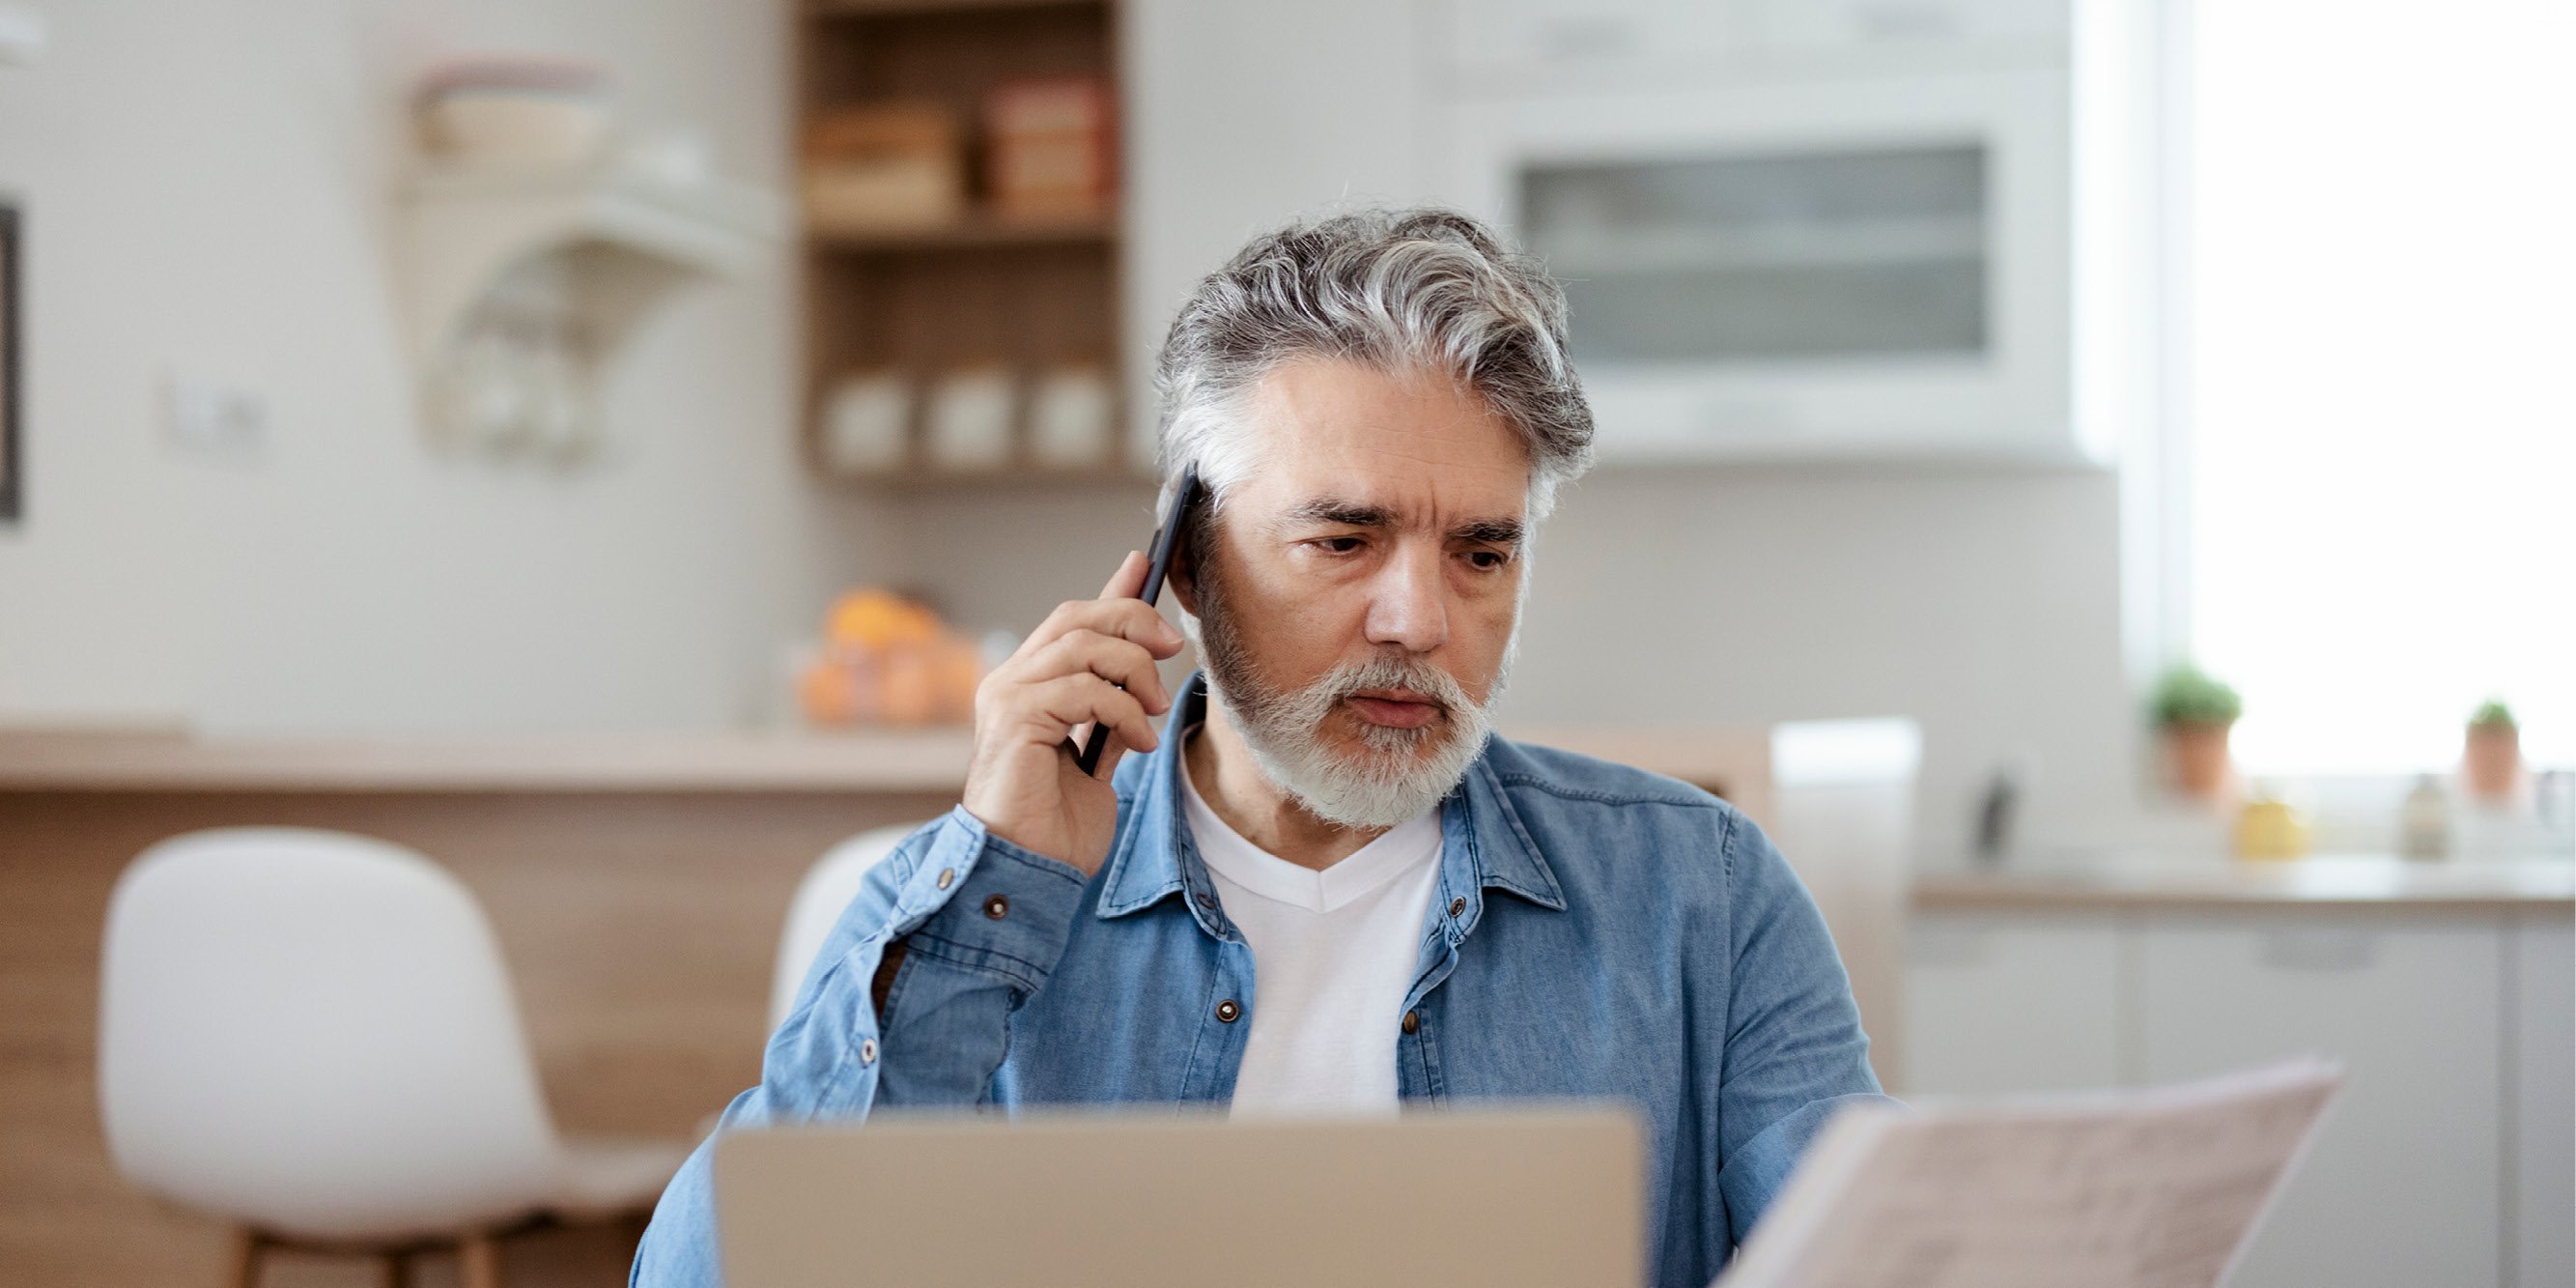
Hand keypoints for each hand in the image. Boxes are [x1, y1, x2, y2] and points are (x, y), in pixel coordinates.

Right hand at [962, 551, 1185, 875]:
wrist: (1031, 872)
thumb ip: (1113, 705)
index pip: (1071, 620)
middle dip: (1134, 622)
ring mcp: (1006, 697)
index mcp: (1027, 686)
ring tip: (1153, 712)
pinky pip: (1082, 688)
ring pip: (1083, 646)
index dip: (1111, 591)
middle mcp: (1010, 682)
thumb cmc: (1058, 823)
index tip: (1144, 564)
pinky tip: (1138, 742)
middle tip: (1173, 648)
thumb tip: (1143, 663)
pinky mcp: (1014, 718)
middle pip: (1076, 618)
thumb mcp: (1100, 752)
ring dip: (1135, 674)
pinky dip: (1123, 710)